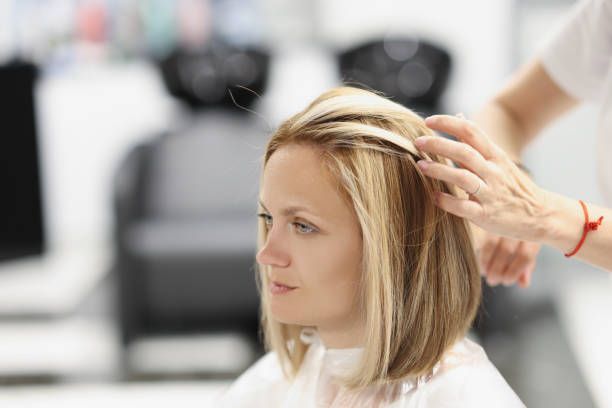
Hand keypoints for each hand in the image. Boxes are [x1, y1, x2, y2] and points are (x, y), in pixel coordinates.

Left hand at [415, 114, 550, 248]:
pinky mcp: (487, 215)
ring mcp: (491, 194)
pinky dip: (447, 201)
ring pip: (463, 178)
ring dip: (439, 171)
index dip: (449, 124)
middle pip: (464, 152)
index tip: (428, 121)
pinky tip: (433, 196)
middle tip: (418, 142)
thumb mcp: (499, 159)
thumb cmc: (513, 186)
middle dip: (439, 145)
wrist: (542, 216)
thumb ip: (476, 141)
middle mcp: (494, 172)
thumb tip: (459, 116)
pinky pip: (464, 207)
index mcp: (496, 156)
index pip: (471, 131)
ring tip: (420, 166)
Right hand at [472, 223, 540, 287]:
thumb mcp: (530, 245)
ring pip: (492, 242)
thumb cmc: (527, 228)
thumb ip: (527, 264)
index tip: (506, 281)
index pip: (525, 255)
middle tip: (492, 281)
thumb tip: (523, 284)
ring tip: (484, 272)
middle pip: (507, 250)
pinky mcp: (488, 218)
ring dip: (486, 261)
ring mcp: (502, 220)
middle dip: (498, 269)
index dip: (515, 271)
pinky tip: (479, 261)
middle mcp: (519, 225)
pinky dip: (480, 251)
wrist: (521, 203)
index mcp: (534, 233)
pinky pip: (482, 235)